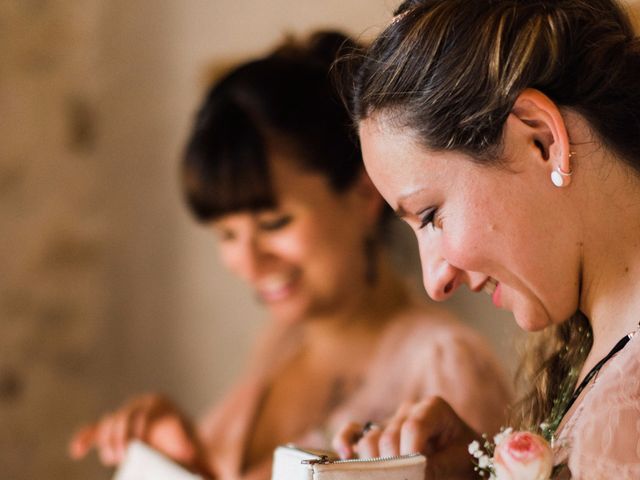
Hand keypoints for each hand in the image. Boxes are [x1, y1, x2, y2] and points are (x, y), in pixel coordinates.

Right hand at [69, 393, 205, 472]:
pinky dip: (85, 437)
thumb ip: (208, 466)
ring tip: (113, 459)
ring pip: (108, 422)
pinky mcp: (111, 428)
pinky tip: (76, 451)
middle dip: (119, 436)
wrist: (181, 443)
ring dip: (106, 440)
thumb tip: (216, 479)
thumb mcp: (200, 453)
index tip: (137, 448)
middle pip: (124, 416)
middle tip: (120, 458)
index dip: (138, 428)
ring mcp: (125, 414)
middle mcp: (142, 405)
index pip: (146, 414)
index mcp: (162, 406)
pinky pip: (95, 429)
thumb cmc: (190, 449)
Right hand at [332, 397, 479, 479]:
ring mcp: (389, 421)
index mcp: (434, 408)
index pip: (413, 427)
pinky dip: (345, 441)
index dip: (412, 454)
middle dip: (395, 464)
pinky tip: (346, 455)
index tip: (418, 474)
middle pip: (389, 436)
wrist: (465, 462)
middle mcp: (408, 409)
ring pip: (369, 439)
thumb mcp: (460, 462)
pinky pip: (352, 431)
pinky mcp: (375, 433)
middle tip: (406, 477)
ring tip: (392, 475)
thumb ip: (437, 467)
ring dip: (376, 463)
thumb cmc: (466, 460)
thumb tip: (412, 473)